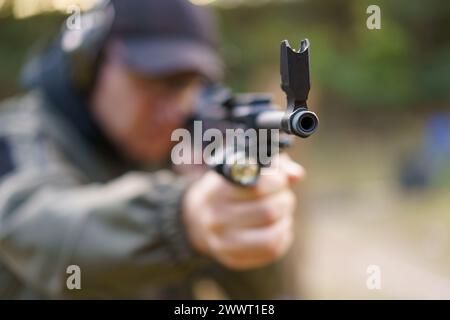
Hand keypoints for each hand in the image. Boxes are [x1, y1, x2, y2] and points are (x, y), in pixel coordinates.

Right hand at [182, 154, 304, 269]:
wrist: (199, 219)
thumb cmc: (230, 188)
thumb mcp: (244, 169)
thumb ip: (273, 166)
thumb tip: (296, 175)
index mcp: (217, 190)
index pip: (257, 186)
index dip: (277, 179)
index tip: (280, 177)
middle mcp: (216, 218)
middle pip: (268, 211)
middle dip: (284, 200)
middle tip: (283, 195)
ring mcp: (222, 242)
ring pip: (272, 235)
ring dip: (285, 220)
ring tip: (282, 212)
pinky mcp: (233, 259)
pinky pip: (271, 251)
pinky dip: (282, 236)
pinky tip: (277, 226)